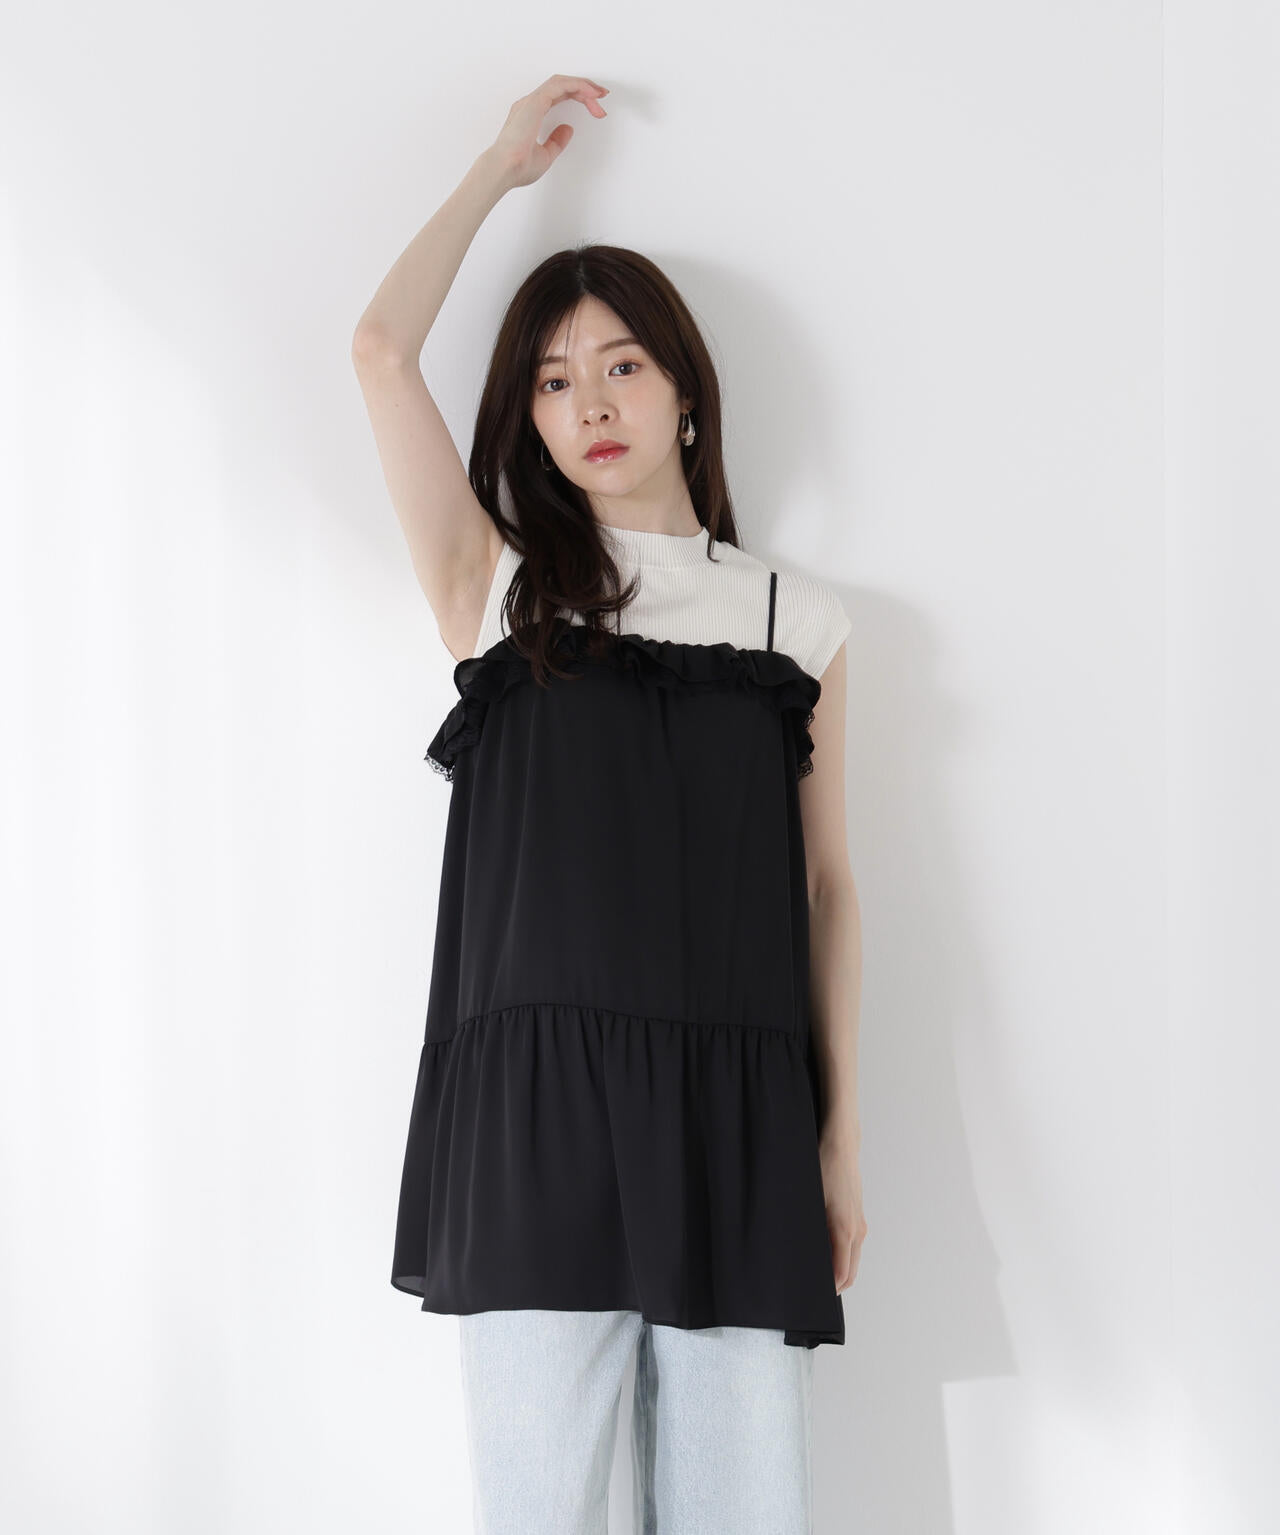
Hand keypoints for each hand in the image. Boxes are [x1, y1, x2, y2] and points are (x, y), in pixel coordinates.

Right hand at [485, 75, 608, 189]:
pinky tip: (590, 94)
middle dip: (585, 89)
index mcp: (531, 113)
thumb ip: (556, 141)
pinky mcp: (535, 102)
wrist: (504, 170)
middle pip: (562, 87)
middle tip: (602, 98)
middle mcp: (530, 103)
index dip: (578, 96)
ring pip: (562, 83)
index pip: (558, 96)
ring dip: (583, 86)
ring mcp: (532, 101)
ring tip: (599, 95)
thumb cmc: (517, 167)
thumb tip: (568, 129)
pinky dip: (576, 86)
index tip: (596, 106)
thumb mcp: (546, 155)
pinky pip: (559, 85)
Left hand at [819, 1131, 866, 1294]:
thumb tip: (795, 1252)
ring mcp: (859, 1225)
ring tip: (813, 1274)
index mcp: (844, 1231)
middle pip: (849, 1275)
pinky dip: (841, 1259)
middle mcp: (856, 1231)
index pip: (840, 1276)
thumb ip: (807, 1229)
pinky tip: (821, 1253)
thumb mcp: (809, 1199)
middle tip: (808, 1291)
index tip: (809, 1296)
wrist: (841, 1144)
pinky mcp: (857, 1218)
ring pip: (852, 1262)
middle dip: (832, 1287)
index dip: (826, 1291)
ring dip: (838, 1273)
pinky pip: (852, 1249)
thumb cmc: (823, 1167)